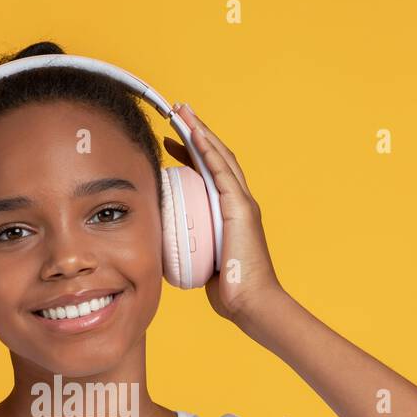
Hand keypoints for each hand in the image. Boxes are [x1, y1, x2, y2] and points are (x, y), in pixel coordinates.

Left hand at [163, 103, 285, 323]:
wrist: (252, 304)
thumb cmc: (230, 290)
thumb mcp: (200, 260)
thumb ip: (188, 246)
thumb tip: (164, 246)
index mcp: (229, 213)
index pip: (208, 174)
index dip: (189, 154)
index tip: (168, 141)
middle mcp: (238, 202)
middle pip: (215, 158)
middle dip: (195, 133)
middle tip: (176, 112)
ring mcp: (242, 203)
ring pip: (219, 157)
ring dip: (200, 132)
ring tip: (182, 112)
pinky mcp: (241, 209)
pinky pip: (222, 173)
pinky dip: (209, 151)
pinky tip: (195, 135)